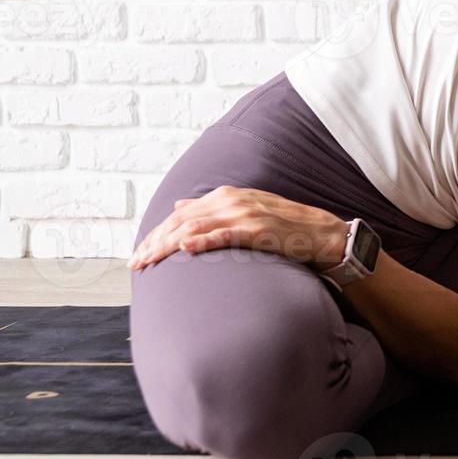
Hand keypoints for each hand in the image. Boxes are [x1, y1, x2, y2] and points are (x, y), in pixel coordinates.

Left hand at [128, 185, 347, 270]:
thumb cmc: (284, 226)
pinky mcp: (258, 229)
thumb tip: (179, 206)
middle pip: (182, 220)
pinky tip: (184, 247)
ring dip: (168, 245)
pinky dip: (203, 239)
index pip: (181, 214)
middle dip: (155, 242)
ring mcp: (245, 213)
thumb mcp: (245, 209)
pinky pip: (225, 234)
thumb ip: (212, 208)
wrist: (322, 233)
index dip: (157, 234)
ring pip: (196, 226)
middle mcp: (232, 200)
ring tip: (149, 260)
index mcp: (227, 195)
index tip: (140, 253)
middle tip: (136, 263)